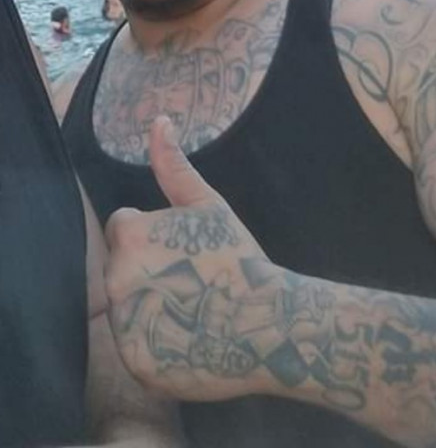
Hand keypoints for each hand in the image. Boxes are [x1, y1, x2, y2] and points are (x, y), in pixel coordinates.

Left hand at [105, 117, 279, 401]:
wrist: (269, 325)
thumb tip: (159, 120)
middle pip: (120, 269)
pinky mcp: (134, 363)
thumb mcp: (209, 205)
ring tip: (193, 312)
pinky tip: (188, 339)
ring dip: (149, 309)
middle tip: (192, 282)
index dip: (154, 238)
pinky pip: (135, 347)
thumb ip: (173, 165)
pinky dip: (154, 346)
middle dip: (148, 272)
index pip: (123, 230)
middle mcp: (117, 281)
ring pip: (126, 309)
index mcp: (132, 237)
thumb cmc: (239, 258)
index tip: (184, 251)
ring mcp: (124, 326)